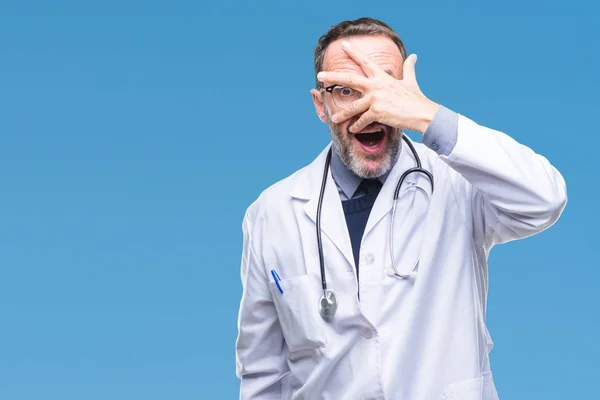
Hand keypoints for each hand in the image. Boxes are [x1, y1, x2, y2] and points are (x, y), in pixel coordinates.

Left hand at [317, 41, 438, 133]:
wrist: (422, 113)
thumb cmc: (416, 98)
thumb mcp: (410, 81)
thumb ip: (409, 68)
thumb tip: (413, 56)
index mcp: (382, 77)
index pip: (365, 62)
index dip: (354, 52)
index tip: (344, 45)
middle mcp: (376, 86)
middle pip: (350, 79)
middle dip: (333, 76)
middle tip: (320, 75)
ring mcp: (375, 99)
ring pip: (353, 107)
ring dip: (342, 113)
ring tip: (334, 118)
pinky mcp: (376, 112)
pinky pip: (362, 120)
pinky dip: (357, 126)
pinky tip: (353, 129)